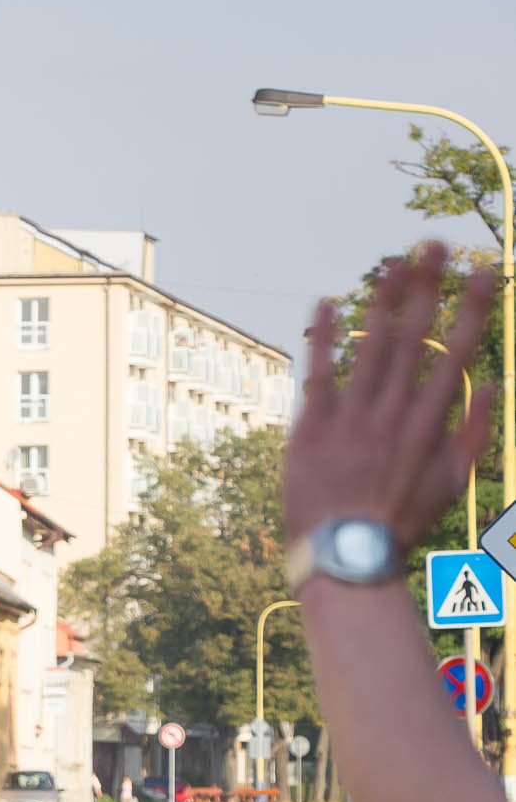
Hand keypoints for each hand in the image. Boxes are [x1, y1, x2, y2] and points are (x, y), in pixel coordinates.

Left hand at [283, 241, 497, 550]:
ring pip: (370, 348)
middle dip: (427, 289)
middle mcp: (394, 414)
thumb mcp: (452, 482)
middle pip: (413, 339)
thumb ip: (475, 431)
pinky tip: (325, 302)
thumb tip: (489, 383)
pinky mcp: (313, 429)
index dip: (471, 310)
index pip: (456, 353)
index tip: (482, 272)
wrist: (344, 557)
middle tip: (434, 245)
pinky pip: (317, 374)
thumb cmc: (400, 522)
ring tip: (394, 262)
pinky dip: (322, 338)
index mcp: (430, 424)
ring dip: (382, 302)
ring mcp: (352, 419)